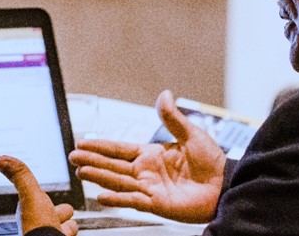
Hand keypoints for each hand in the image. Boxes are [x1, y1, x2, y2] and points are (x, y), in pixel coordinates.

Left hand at [0, 155, 77, 235]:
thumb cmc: (40, 228)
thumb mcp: (31, 196)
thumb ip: (21, 177)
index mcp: (30, 212)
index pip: (37, 200)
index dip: (39, 195)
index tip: (39, 194)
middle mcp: (39, 225)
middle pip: (52, 214)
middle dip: (58, 211)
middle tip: (60, 211)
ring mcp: (51, 235)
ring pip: (63, 226)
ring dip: (66, 224)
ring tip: (68, 225)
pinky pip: (69, 234)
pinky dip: (70, 232)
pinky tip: (70, 232)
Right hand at [67, 90, 225, 223]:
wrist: (225, 185)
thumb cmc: (212, 161)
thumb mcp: (191, 134)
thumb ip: (172, 118)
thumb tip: (164, 94)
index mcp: (151, 154)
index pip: (119, 149)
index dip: (100, 145)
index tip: (82, 141)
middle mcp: (146, 171)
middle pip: (113, 165)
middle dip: (92, 160)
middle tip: (73, 156)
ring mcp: (149, 188)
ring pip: (117, 182)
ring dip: (99, 177)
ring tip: (81, 172)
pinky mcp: (156, 204)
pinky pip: (131, 201)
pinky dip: (116, 199)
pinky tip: (100, 196)